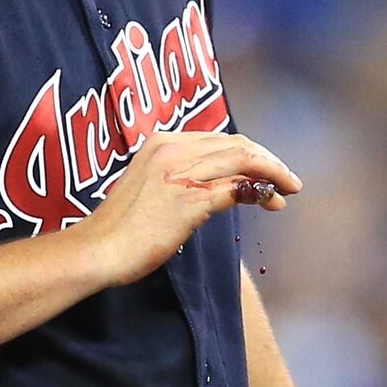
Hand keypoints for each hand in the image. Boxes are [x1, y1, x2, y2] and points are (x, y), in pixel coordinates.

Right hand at [70, 132, 302, 286]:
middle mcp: (172, 149)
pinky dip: (261, 192)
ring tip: (288, 188)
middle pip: (236, 144)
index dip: (247, 152)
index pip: (217, 138)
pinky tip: (271, 202)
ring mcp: (182, 172)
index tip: (261, 169)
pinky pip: (237, 187)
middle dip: (267, 159)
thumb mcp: (146, 187)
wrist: (98, 248)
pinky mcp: (191, 199)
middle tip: (285, 179)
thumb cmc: (119, 227)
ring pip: (243, 159)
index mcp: (159, 143)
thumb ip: (175, 176)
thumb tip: (211, 186)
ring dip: (272, 172)